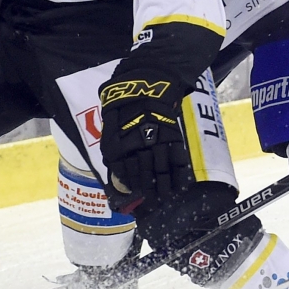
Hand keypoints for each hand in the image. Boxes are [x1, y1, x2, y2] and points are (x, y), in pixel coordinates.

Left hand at [98, 77, 194, 212]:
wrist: (143, 84)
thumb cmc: (122, 106)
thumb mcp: (108, 127)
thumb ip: (112, 150)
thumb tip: (115, 174)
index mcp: (119, 145)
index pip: (124, 173)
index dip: (129, 187)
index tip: (134, 197)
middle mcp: (138, 146)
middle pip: (143, 175)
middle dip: (147, 191)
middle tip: (152, 204)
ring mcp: (157, 141)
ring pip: (161, 170)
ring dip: (163, 187)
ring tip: (166, 198)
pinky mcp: (173, 136)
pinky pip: (178, 159)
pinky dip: (180, 174)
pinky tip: (181, 186)